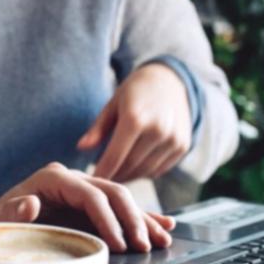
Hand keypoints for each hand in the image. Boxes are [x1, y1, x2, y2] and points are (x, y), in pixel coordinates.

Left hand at [0, 162, 174, 252]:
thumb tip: (31, 203)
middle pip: (112, 193)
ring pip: (122, 200)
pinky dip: (142, 218)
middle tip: (146, 245)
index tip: (119, 244)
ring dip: (144, 220)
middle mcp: (72, 179)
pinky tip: (164, 225)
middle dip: (133, 220)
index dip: (108, 219)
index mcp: (53, 177)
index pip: (90, 195)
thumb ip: (12, 212)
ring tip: (163, 238)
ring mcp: (83, 190)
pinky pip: (120, 210)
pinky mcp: (90, 205)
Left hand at [77, 62, 191, 183]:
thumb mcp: (113, 105)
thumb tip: (80, 148)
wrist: (169, 82)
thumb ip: (98, 128)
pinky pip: (159, 169)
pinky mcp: (183, 146)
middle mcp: (157, 130)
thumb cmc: (135, 93)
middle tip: (101, 180)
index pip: (115, 156)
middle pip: (130, 166)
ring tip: (115, 174)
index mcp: (135, 118)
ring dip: (129, 176)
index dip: (102, 172)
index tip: (92, 181)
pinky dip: (145, 172)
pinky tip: (134, 167)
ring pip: (145, 171)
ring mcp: (173, 139)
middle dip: (114, 175)